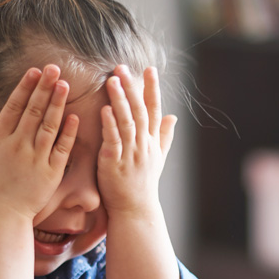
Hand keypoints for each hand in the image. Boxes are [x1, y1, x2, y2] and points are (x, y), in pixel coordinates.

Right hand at [0, 65, 78, 220]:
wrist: (0, 218)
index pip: (13, 107)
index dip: (24, 88)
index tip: (34, 71)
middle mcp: (17, 145)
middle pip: (33, 110)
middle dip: (44, 87)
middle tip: (54, 68)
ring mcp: (35, 158)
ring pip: (49, 125)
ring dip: (57, 103)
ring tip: (65, 84)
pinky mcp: (51, 172)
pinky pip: (62, 148)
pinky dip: (68, 132)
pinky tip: (74, 116)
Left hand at [98, 65, 176, 217]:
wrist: (135, 210)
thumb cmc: (143, 184)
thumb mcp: (158, 159)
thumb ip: (164, 136)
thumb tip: (174, 117)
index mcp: (152, 141)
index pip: (155, 110)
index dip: (152, 89)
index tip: (150, 69)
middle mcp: (144, 145)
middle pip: (140, 111)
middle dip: (132, 88)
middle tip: (122, 67)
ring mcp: (130, 154)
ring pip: (127, 122)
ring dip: (120, 100)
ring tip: (112, 81)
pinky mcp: (114, 163)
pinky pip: (113, 140)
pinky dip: (109, 124)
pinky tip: (104, 109)